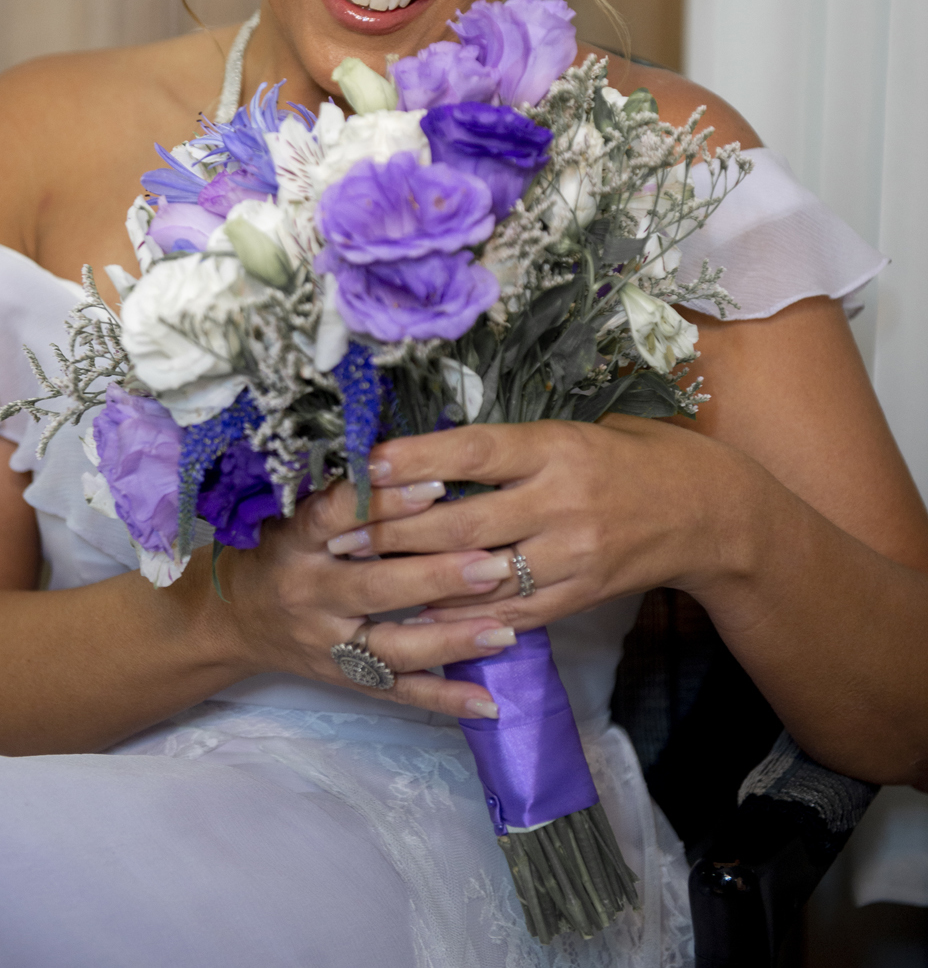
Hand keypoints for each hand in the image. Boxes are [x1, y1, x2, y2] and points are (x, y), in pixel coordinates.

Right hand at [216, 475, 521, 718]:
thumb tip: (418, 454)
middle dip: (438, 577)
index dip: (386, 501)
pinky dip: (442, 700)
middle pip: (375, 586)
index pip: (338, 515)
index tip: (437, 486)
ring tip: (504, 629)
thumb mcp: (292, 508)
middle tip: (495, 564)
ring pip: (392, 647)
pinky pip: (396, 692)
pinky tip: (486, 701)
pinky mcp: (343, 678)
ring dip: (450, 641)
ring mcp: (326, 643)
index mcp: (295, 540)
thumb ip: (344, 489)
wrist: (229, 618)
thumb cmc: (276, 547)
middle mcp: (309, 593)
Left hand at [322, 418, 757, 632]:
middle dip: (395, 530)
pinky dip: (462, 616)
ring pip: (479, 574)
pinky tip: (421, 615)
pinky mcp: (578, 595)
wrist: (708, 511)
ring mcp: (571, 555)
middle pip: (463, 519)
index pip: (474, 450)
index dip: (415, 459)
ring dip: (417, 579)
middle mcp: (561, 502)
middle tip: (339, 532)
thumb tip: (436, 449)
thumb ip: (514, 445)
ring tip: (365, 576)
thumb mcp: (578, 430)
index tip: (365, 464)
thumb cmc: (634, 454)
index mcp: (558, 448)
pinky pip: (510, 612)